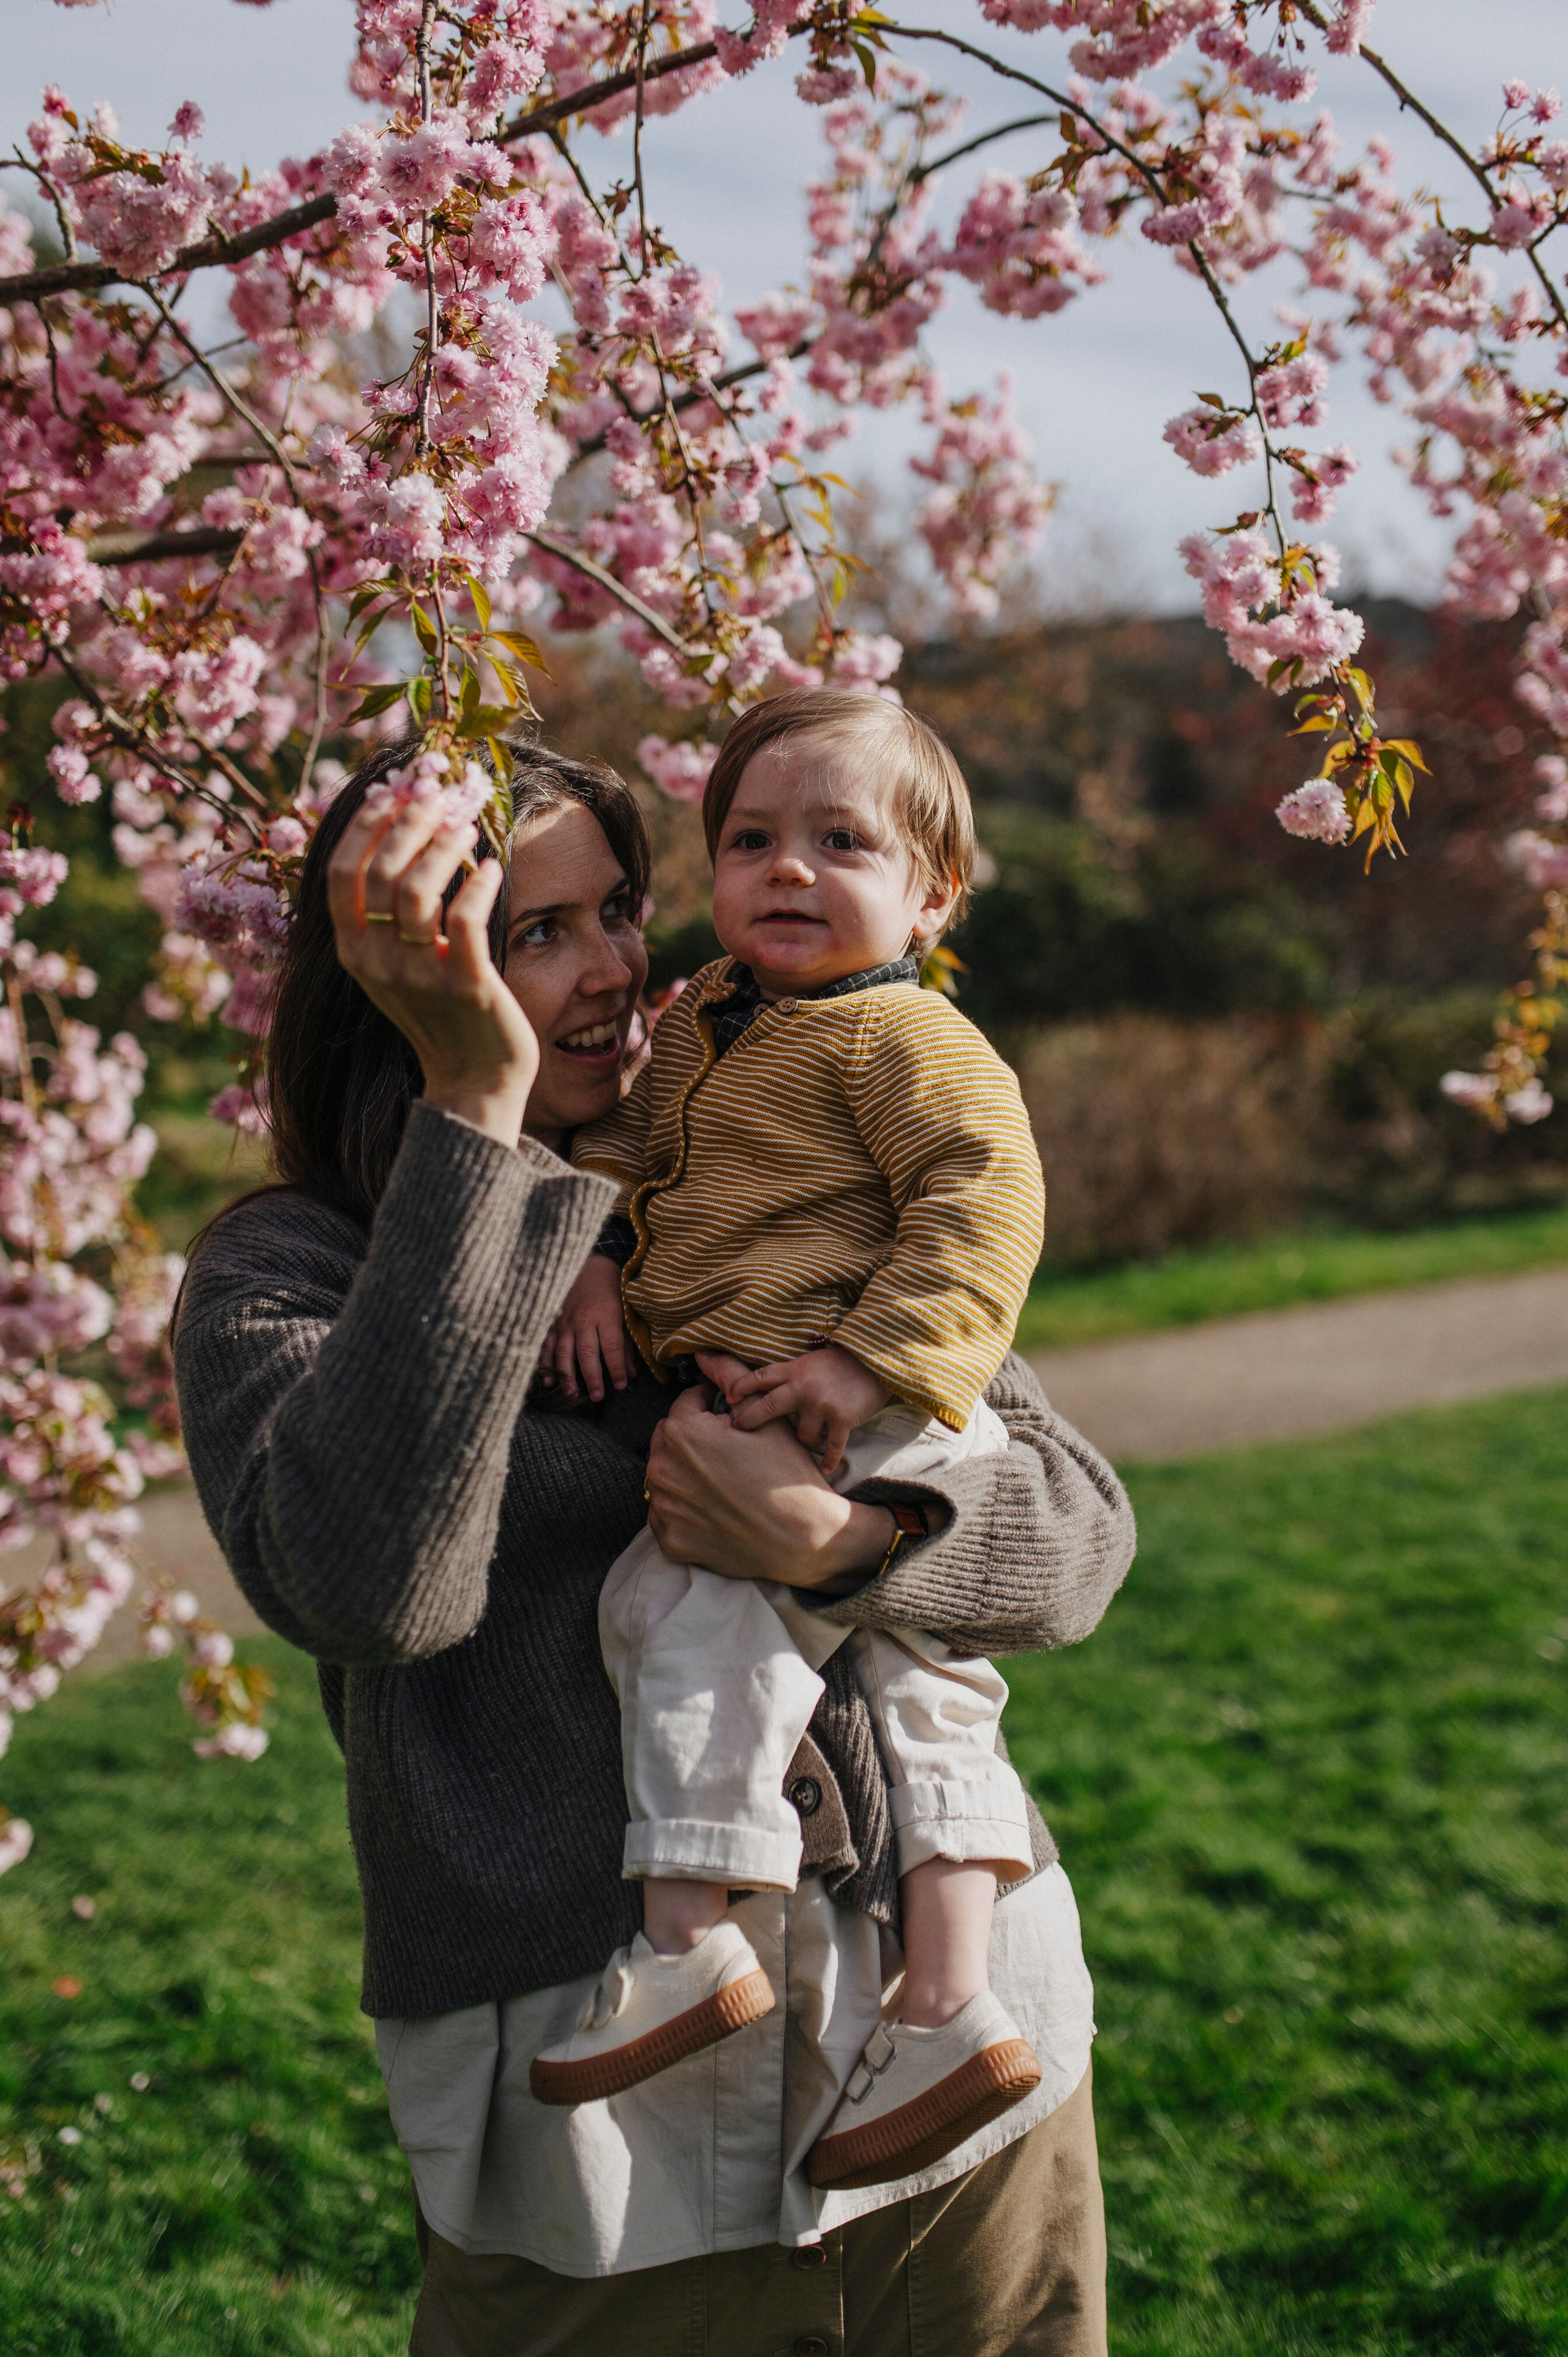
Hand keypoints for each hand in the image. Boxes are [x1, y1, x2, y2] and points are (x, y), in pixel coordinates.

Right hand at [328, 797, 537, 1147]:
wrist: (474, 1081)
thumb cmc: (442, 1014)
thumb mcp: (399, 964)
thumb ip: (390, 912)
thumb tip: (399, 833)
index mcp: (355, 952)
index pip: (342, 872)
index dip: (367, 824)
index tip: (395, 791)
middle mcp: (377, 962)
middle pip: (379, 871)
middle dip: (409, 822)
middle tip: (437, 797)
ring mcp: (419, 975)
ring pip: (416, 889)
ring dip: (443, 846)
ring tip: (466, 827)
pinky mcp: (466, 984)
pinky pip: (465, 918)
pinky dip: (479, 884)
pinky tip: (492, 869)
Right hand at [538, 1253, 628, 1402]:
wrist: (589, 1266)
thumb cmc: (611, 1292)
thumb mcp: (625, 1313)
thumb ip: (627, 1344)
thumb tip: (631, 1373)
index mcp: (606, 1316)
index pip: (612, 1347)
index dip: (617, 1368)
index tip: (621, 1386)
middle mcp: (583, 1320)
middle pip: (586, 1352)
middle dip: (591, 1377)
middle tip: (597, 1397)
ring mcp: (565, 1322)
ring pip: (563, 1352)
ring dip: (567, 1375)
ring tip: (571, 1395)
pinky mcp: (552, 1323)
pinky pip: (546, 1345)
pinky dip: (546, 1363)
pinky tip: (547, 1381)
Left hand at [645, 1383, 894, 1590]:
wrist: (804, 1537)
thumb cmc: (786, 1473)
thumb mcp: (764, 1418)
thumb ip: (731, 1378)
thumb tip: (705, 1356)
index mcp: (682, 1433)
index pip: (685, 1404)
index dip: (709, 1407)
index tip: (727, 1420)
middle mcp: (662, 1470)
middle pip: (669, 1440)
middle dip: (691, 1439)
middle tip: (726, 1453)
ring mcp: (664, 1509)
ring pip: (665, 1476)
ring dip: (684, 1473)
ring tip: (721, 1481)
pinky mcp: (670, 1541)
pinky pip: (666, 1515)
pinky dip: (683, 1510)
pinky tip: (713, 1509)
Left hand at [723, 1343, 890, 1477]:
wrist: (879, 1362)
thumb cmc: (844, 1363)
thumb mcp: (813, 1361)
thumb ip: (792, 1374)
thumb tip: (766, 1388)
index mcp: (795, 1370)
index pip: (760, 1378)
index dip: (741, 1387)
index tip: (728, 1397)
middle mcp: (803, 1387)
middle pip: (768, 1406)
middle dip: (750, 1419)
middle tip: (738, 1428)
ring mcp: (822, 1404)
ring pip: (801, 1435)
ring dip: (806, 1440)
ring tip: (814, 1439)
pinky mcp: (842, 1418)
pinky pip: (831, 1447)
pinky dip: (829, 1460)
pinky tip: (825, 1470)